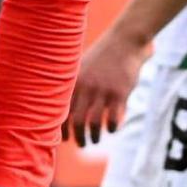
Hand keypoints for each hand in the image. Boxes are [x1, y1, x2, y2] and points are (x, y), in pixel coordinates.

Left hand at [67, 24, 148, 146]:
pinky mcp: (120, 93)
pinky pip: (113, 118)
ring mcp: (103, 91)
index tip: (64, 139)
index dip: (61, 129)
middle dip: (78, 137)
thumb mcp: (82, 68)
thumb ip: (74, 86)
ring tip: (94, 140)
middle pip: (77, 121)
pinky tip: (111, 130)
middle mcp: (86, 88)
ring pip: (94, 123)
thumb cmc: (101, 58)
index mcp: (74, 83)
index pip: (61, 111)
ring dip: (93, 136)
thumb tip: (61, 108)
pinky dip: (110, 128)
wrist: (124, 41)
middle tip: (81, 144)